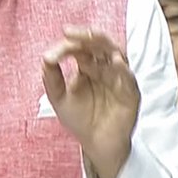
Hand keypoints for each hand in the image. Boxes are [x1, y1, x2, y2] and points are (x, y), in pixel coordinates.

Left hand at [42, 26, 139, 177]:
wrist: (95, 145)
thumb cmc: (80, 119)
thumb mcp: (59, 98)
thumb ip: (51, 78)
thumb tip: (45, 57)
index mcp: (88, 66)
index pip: (80, 48)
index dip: (67, 46)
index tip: (52, 54)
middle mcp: (105, 68)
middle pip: (99, 44)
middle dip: (86, 36)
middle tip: (70, 32)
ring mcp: (119, 78)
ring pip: (116, 53)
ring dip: (104, 45)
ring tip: (90, 38)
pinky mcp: (131, 93)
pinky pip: (129, 77)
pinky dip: (123, 68)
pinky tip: (114, 62)